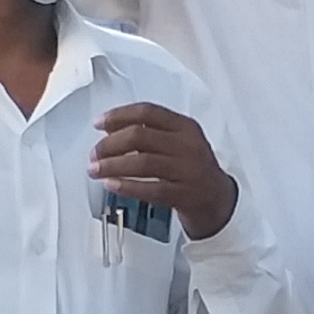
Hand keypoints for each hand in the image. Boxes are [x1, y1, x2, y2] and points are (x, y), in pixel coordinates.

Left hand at [89, 103, 237, 240]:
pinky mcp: (185, 195)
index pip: (148, 113)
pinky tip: (112, 185)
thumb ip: (150, 133)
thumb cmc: (193, 168)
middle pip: (141, 136)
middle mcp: (188, 146)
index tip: (100, 123)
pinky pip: (151, 189)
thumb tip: (110, 131)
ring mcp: (187, 170)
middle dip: (110, 144)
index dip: (119, 115)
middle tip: (95, 153)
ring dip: (112, 166)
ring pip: (142, 163)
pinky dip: (127, 186)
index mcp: (185, 127)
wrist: (219, 200)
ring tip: (96, 170)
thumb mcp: (179, 142)